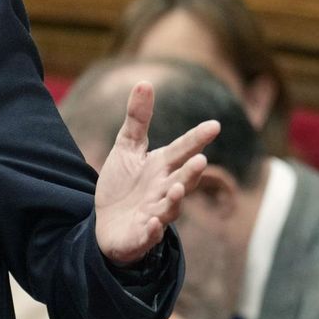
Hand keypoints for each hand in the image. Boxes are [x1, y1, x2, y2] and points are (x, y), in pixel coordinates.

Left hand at [93, 81, 218, 264]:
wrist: (104, 225)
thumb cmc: (121, 186)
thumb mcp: (127, 147)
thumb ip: (138, 118)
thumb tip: (145, 82)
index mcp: (162, 167)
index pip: (182, 150)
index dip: (197, 139)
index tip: (214, 125)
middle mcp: (164, 191)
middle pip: (182, 180)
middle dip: (191, 172)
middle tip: (201, 160)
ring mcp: (154, 214)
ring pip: (170, 208)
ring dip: (175, 200)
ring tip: (176, 188)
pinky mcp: (140, 236)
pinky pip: (149, 235)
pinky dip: (152, 231)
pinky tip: (152, 223)